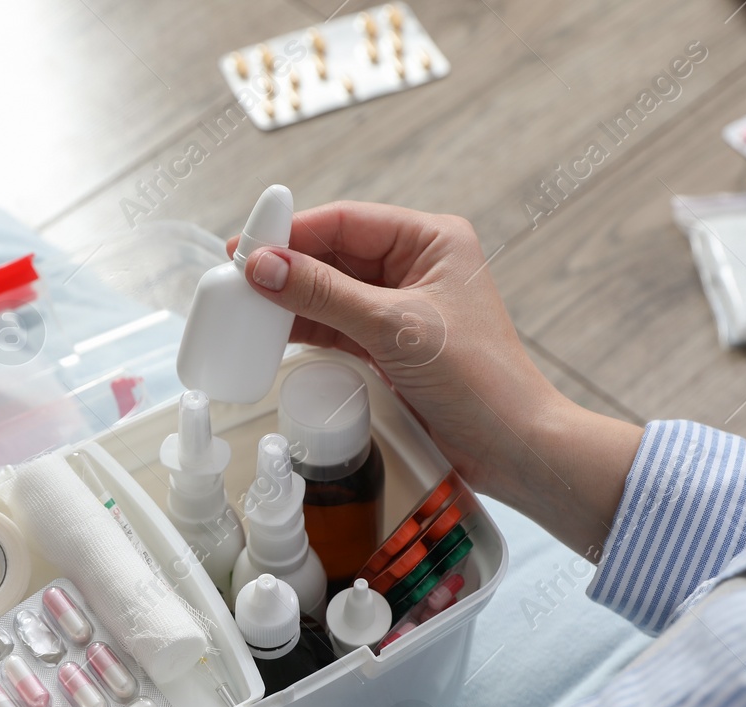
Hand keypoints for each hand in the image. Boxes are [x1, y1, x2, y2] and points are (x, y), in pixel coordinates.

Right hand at [235, 201, 641, 555]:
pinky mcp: (389, 343)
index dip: (293, 232)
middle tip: (234, 277)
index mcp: (431, 240)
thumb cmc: (478, 379)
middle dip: (285, 266)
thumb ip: (324, 295)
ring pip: (330, 290)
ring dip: (289, 299)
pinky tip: (271, 331)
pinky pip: (335, 324)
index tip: (246, 246)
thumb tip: (263, 267)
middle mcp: (416, 265)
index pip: (347, 221)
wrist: (511, 445)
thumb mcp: (393, 328)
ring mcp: (401, 306)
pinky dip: (304, 327)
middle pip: (333, 253)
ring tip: (243, 306)